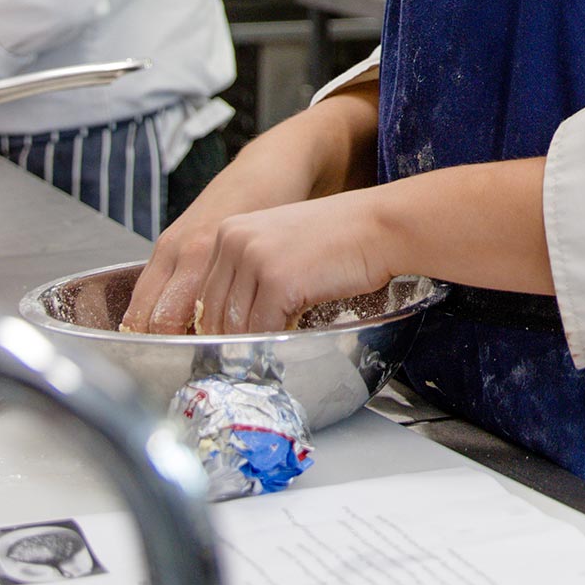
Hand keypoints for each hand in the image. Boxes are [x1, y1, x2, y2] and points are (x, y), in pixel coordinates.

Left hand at [178, 193, 395, 335]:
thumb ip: (249, 271)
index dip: (216, 322)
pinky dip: (272, 343)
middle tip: (246, 358)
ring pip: (235, 325)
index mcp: (230, 230)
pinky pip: (262, 329)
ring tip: (267, 355)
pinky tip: (288, 341)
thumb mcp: (279, 242)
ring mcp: (255, 260)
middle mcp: (235, 241)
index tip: (230, 340)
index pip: (204, 291)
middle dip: (229, 340)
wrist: (380, 226)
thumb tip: (230, 318)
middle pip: (213, 311)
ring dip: (251, 345)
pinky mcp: (279, 282)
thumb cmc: (339, 236)